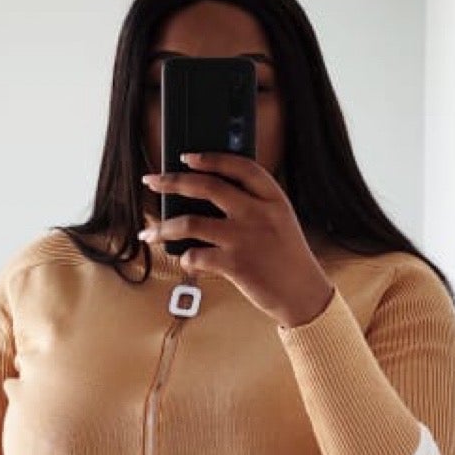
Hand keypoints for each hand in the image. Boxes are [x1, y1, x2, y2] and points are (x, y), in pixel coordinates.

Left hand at [140, 152, 337, 326]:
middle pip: (206, 186)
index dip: (210, 158)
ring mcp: (245, 239)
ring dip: (164, 227)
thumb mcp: (281, 222)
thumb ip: (255, 205)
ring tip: (150, 232)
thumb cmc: (289, 260)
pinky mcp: (235, 265)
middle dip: (172, 181)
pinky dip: (186, 259)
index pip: (240, 166)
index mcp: (273, 199)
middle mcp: (258, 214)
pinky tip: (186, 261)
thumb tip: (209, 196)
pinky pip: (196, 256)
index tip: (186, 158)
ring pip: (191, 222)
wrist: (304, 296)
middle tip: (152, 182)